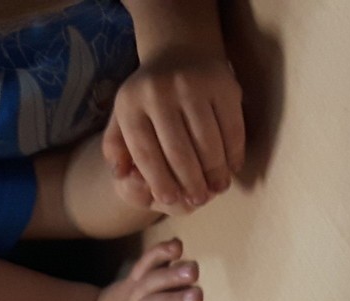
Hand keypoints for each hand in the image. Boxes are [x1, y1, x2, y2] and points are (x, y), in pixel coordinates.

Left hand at [103, 42, 245, 207]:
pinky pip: (232, 129)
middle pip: (179, 152)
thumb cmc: (150, 96)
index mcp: (131, 103)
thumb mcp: (123, 116)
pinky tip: (231, 168)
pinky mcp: (223, 86)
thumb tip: (121, 176)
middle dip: (190, 183)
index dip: (159, 180)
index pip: (145, 152)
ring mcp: (194, 86)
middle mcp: (160, 92)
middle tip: (199, 200)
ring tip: (217, 188)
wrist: (179, 51)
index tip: (170, 199)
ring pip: (209, 144)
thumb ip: (116, 148)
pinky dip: (233, 153)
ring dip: (215, 173)